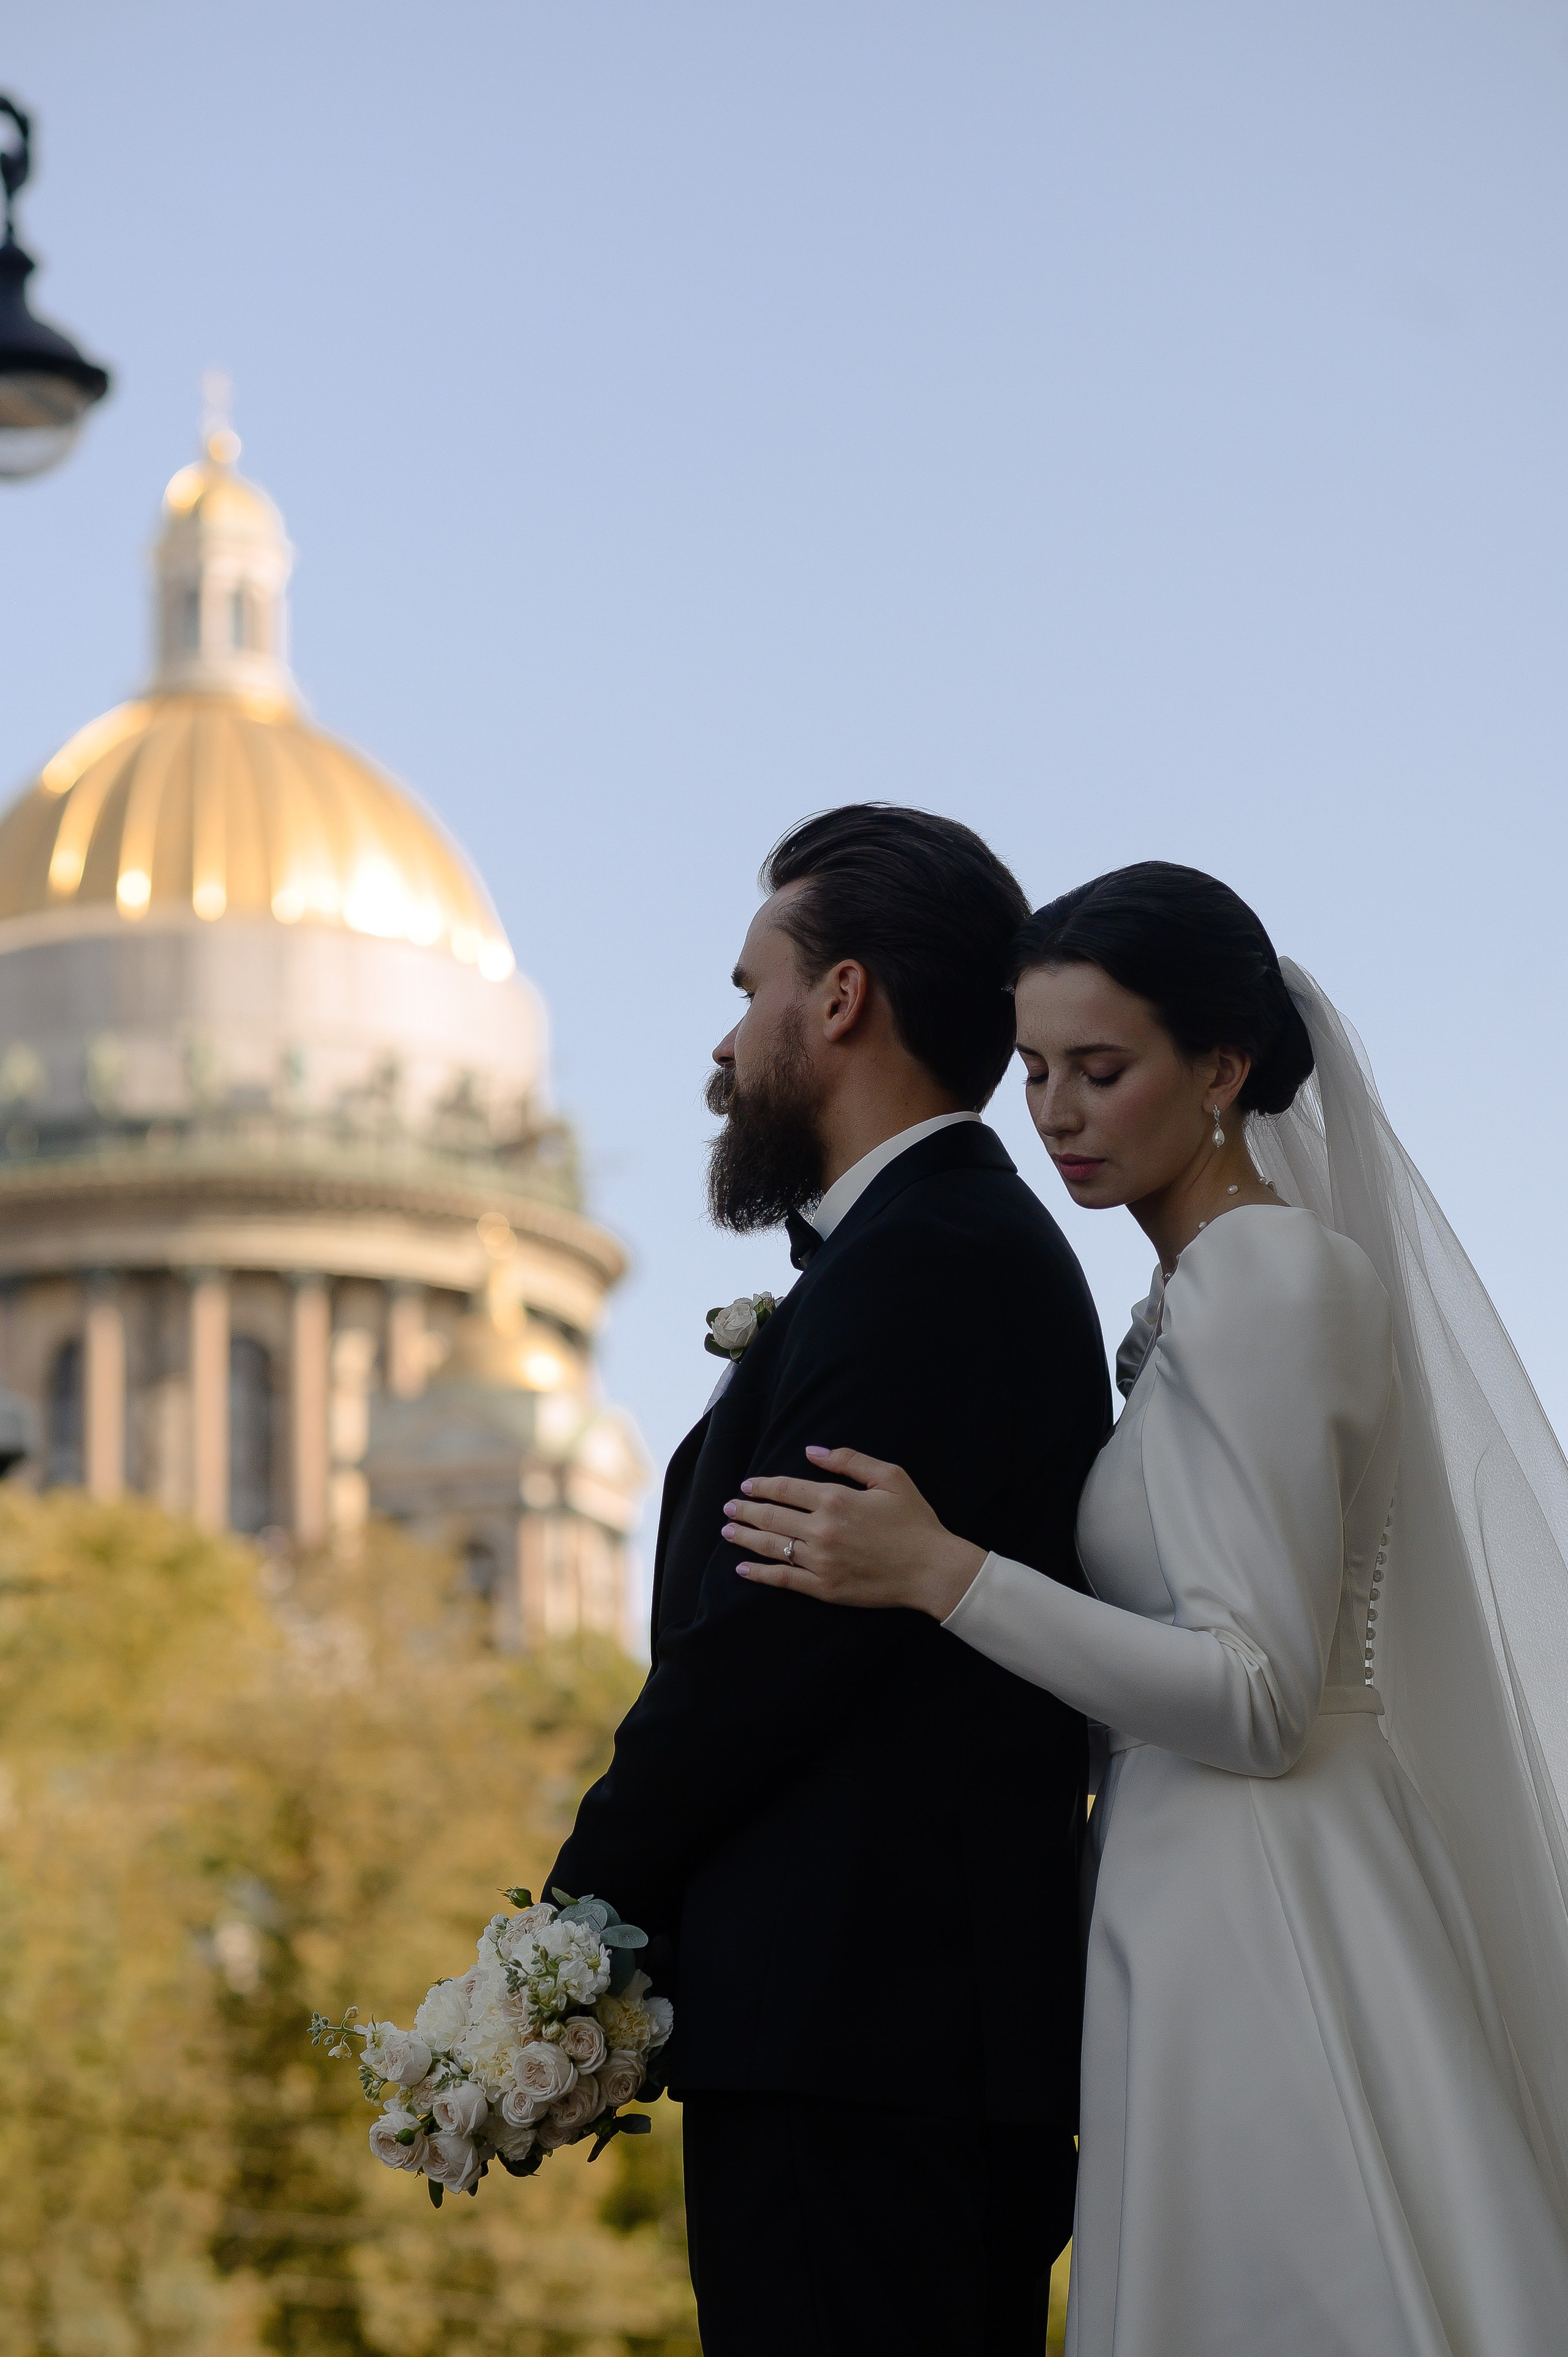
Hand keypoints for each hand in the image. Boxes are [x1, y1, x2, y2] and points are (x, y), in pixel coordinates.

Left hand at [721, 1446, 985, 1619]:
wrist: (931, 1569)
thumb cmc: (915, 1521)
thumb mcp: (890, 1477)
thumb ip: (848, 1460)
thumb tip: (811, 1451)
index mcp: (835, 1500)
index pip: (786, 1489)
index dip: (762, 1486)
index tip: (747, 1485)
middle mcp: (821, 1530)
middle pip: (771, 1517)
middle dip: (745, 1510)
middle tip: (728, 1507)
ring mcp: (820, 1561)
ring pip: (771, 1547)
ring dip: (744, 1538)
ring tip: (728, 1531)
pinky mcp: (824, 1588)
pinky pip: (783, 1579)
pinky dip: (760, 1573)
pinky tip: (743, 1568)